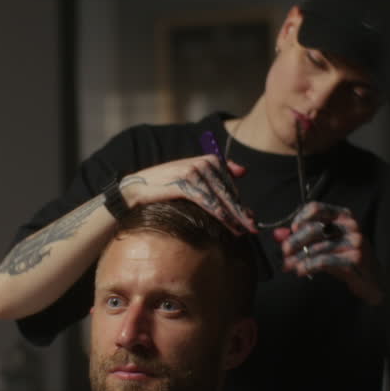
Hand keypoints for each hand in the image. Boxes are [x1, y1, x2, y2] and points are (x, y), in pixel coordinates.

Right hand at [120, 155, 257, 233]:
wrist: (136, 188)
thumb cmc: (165, 185)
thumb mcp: (192, 177)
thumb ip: (216, 175)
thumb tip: (244, 172)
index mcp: (209, 159)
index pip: (231, 184)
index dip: (240, 203)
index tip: (251, 219)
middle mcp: (203, 163)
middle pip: (228, 191)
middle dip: (241, 212)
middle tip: (253, 229)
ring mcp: (194, 172)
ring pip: (220, 198)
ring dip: (233, 216)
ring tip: (242, 231)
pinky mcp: (184, 183)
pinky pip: (207, 200)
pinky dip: (219, 213)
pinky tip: (227, 223)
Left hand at [275, 201, 382, 304]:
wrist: (371, 277)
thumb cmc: (345, 256)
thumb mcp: (324, 243)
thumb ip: (301, 236)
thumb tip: (277, 234)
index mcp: (344, 215)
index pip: (316, 208)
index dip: (300, 218)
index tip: (291, 230)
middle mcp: (351, 225)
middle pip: (314, 229)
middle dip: (294, 241)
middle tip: (283, 252)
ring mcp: (354, 242)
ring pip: (317, 247)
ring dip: (298, 258)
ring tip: (287, 265)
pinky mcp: (354, 259)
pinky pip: (324, 261)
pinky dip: (308, 266)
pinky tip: (300, 271)